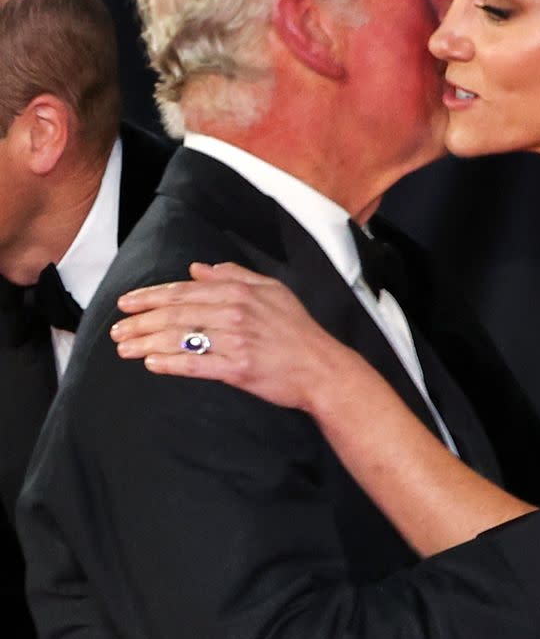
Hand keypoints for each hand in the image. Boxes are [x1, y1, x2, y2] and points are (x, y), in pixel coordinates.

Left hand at [112, 262, 353, 412]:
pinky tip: (152, 365)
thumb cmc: (298, 331)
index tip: (126, 303)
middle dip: (140, 321)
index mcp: (239, 291)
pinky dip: (171, 364)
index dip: (151, 296)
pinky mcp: (238, 370)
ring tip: (124, 348)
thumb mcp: (272, 291)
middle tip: (116, 329)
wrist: (322, 368)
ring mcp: (236, 341)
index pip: (184, 290)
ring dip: (147, 343)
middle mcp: (234, 313)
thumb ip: (234, 275)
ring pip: (180, 338)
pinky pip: (196, 365)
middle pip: (175, 313)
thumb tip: (198, 269)